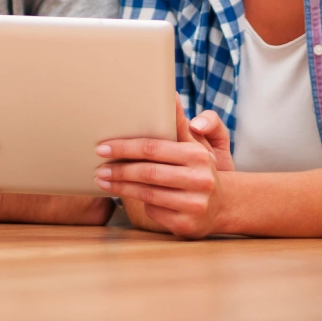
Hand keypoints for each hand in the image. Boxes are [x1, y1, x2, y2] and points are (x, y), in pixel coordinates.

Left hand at [94, 98, 232, 238]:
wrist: (223, 205)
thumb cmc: (200, 169)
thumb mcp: (196, 145)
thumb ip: (180, 124)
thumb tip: (170, 95)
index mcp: (197, 155)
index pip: (153, 148)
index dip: (125, 148)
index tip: (102, 147)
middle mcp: (199, 180)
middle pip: (147, 172)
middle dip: (119, 170)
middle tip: (99, 168)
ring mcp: (194, 204)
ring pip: (147, 193)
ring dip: (121, 187)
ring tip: (103, 180)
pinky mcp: (186, 225)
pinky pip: (153, 212)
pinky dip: (140, 203)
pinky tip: (129, 196)